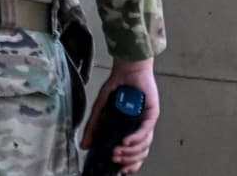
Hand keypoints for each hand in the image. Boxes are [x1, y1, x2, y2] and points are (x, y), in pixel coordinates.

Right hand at [81, 57, 157, 173]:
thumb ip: (93, 127)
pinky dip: (135, 138)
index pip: (134, 154)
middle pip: (140, 153)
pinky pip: (145, 131)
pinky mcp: (152, 115)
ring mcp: (147, 122)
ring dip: (131, 151)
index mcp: (130, 130)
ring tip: (117, 151)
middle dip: (128, 160)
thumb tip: (84, 146)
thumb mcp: (100, 109)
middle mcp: (140, 129)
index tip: (118, 171)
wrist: (127, 70)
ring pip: (144, 145)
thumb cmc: (116, 88)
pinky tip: (125, 141)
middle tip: (114, 159)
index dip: (128, 165)